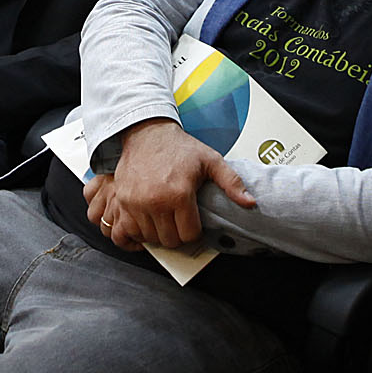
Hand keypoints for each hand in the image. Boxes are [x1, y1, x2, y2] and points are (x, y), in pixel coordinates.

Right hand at [97, 119, 256, 250]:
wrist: (146, 133)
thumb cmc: (178, 147)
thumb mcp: (211, 160)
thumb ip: (231, 183)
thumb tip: (250, 202)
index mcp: (179, 194)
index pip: (189, 235)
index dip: (194, 231)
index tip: (192, 221)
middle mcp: (155, 202)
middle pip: (170, 240)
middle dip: (177, 234)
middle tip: (178, 220)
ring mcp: (135, 203)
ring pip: (149, 239)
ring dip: (157, 234)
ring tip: (163, 220)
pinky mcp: (121, 202)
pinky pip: (125, 233)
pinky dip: (134, 235)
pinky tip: (143, 228)